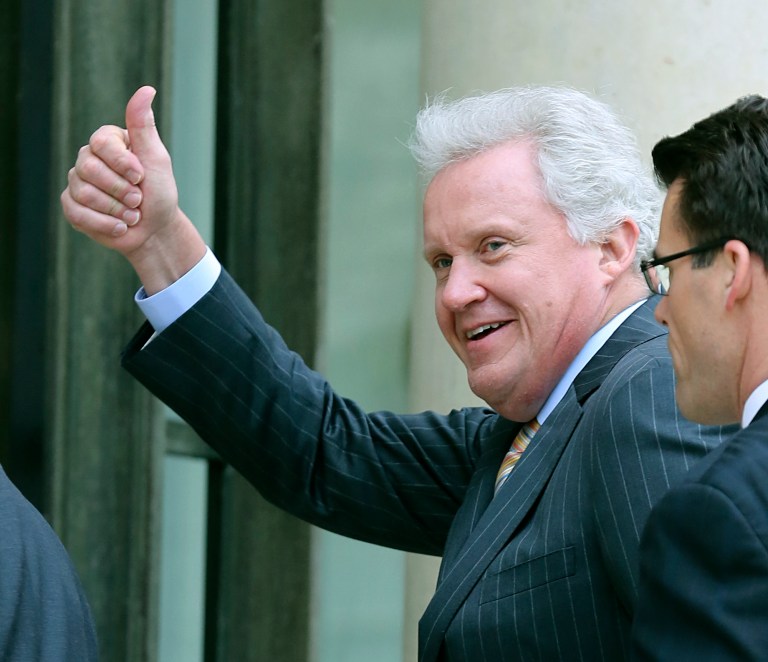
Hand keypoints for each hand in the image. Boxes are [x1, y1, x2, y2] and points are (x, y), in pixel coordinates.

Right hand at [61, 86, 205, 292]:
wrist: (155, 229)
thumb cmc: (159, 192)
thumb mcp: (156, 158)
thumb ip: (144, 126)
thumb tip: (147, 89)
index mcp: (108, 142)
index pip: (101, 143)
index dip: (122, 164)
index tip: (141, 176)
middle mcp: (89, 158)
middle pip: (88, 168)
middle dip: (120, 190)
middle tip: (139, 199)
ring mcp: (77, 182)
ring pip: (82, 192)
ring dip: (116, 210)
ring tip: (132, 214)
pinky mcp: (72, 206)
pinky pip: (75, 212)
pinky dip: (103, 224)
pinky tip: (120, 226)